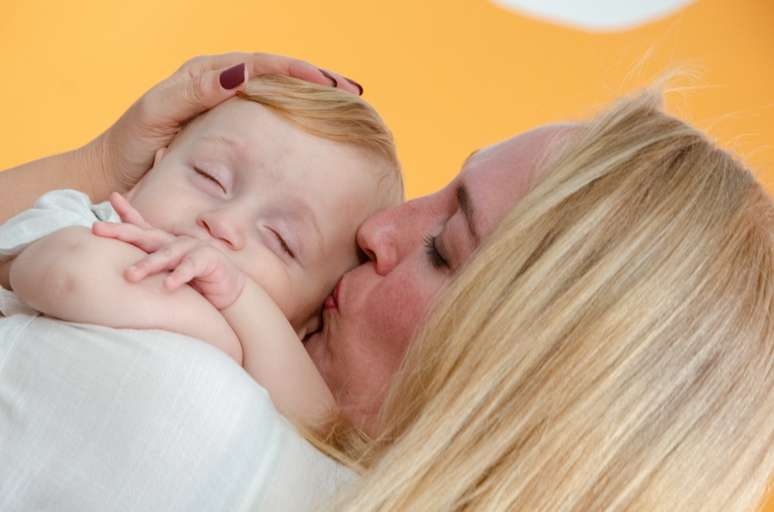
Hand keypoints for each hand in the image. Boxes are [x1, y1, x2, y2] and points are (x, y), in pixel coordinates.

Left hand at [91, 52, 361, 191]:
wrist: (112, 175)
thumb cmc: (130, 148)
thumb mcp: (158, 114)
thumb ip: (193, 91)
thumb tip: (242, 74)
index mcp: (205, 75)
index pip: (262, 65)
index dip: (300, 71)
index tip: (334, 84)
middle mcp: (217, 84)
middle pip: (276, 73)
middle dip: (316, 79)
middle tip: (353, 91)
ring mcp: (222, 106)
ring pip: (275, 94)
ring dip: (311, 98)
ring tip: (345, 107)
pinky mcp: (224, 130)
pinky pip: (266, 116)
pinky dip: (293, 118)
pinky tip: (314, 131)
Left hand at [93, 193, 245, 309]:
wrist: (229, 292)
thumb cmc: (196, 283)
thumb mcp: (169, 273)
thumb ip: (151, 267)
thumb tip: (119, 273)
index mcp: (165, 244)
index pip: (143, 227)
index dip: (127, 212)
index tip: (113, 196)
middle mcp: (176, 243)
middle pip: (146, 235)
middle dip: (121, 231)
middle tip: (97, 229)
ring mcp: (193, 249)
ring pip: (166, 254)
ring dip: (148, 264)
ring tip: (130, 275)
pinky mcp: (209, 261)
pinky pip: (191, 267)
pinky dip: (180, 276)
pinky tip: (169, 285)